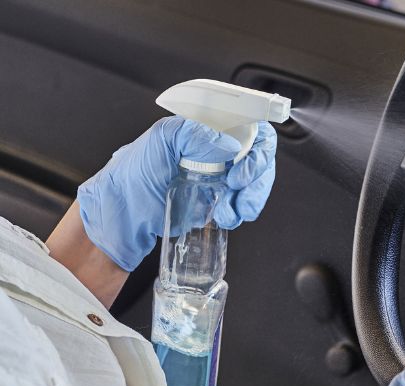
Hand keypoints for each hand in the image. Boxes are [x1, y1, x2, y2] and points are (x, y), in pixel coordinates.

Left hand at [77, 116, 276, 270]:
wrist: (121, 216)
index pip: (249, 125)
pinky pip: (243, 204)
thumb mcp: (159, 141)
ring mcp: (220, 177)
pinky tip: (225, 217)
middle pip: (259, 156)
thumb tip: (230, 146)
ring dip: (249, 199)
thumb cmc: (132, 174)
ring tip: (228, 212)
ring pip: (255, 183)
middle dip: (256, 178)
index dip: (256, 146)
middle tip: (238, 190)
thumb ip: (193, 133)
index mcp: (205, 129)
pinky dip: (240, 213)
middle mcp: (217, 150)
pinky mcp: (218, 201)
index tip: (241, 168)